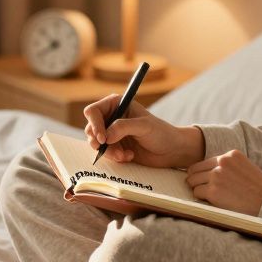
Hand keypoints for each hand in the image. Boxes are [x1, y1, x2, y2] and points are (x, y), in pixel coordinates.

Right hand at [82, 94, 203, 167]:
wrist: (171, 151)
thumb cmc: (161, 133)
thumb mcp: (144, 126)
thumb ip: (123, 127)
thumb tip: (105, 137)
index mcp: (116, 104)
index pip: (93, 111)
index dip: (94, 124)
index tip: (102, 138)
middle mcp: (111, 117)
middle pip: (90, 128)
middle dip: (99, 141)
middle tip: (106, 148)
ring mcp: (112, 133)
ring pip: (95, 143)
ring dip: (108, 152)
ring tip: (124, 155)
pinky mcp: (115, 147)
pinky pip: (105, 154)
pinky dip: (114, 157)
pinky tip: (129, 156)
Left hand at [185, 150, 261, 215]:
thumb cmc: (259, 189)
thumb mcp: (244, 168)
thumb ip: (227, 166)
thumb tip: (207, 173)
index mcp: (230, 155)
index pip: (205, 162)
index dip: (203, 173)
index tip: (205, 181)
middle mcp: (221, 162)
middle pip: (195, 170)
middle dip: (197, 180)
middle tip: (203, 190)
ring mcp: (216, 176)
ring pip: (193, 181)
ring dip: (199, 189)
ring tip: (210, 196)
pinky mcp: (213, 191)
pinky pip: (196, 193)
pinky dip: (202, 198)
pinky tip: (213, 201)